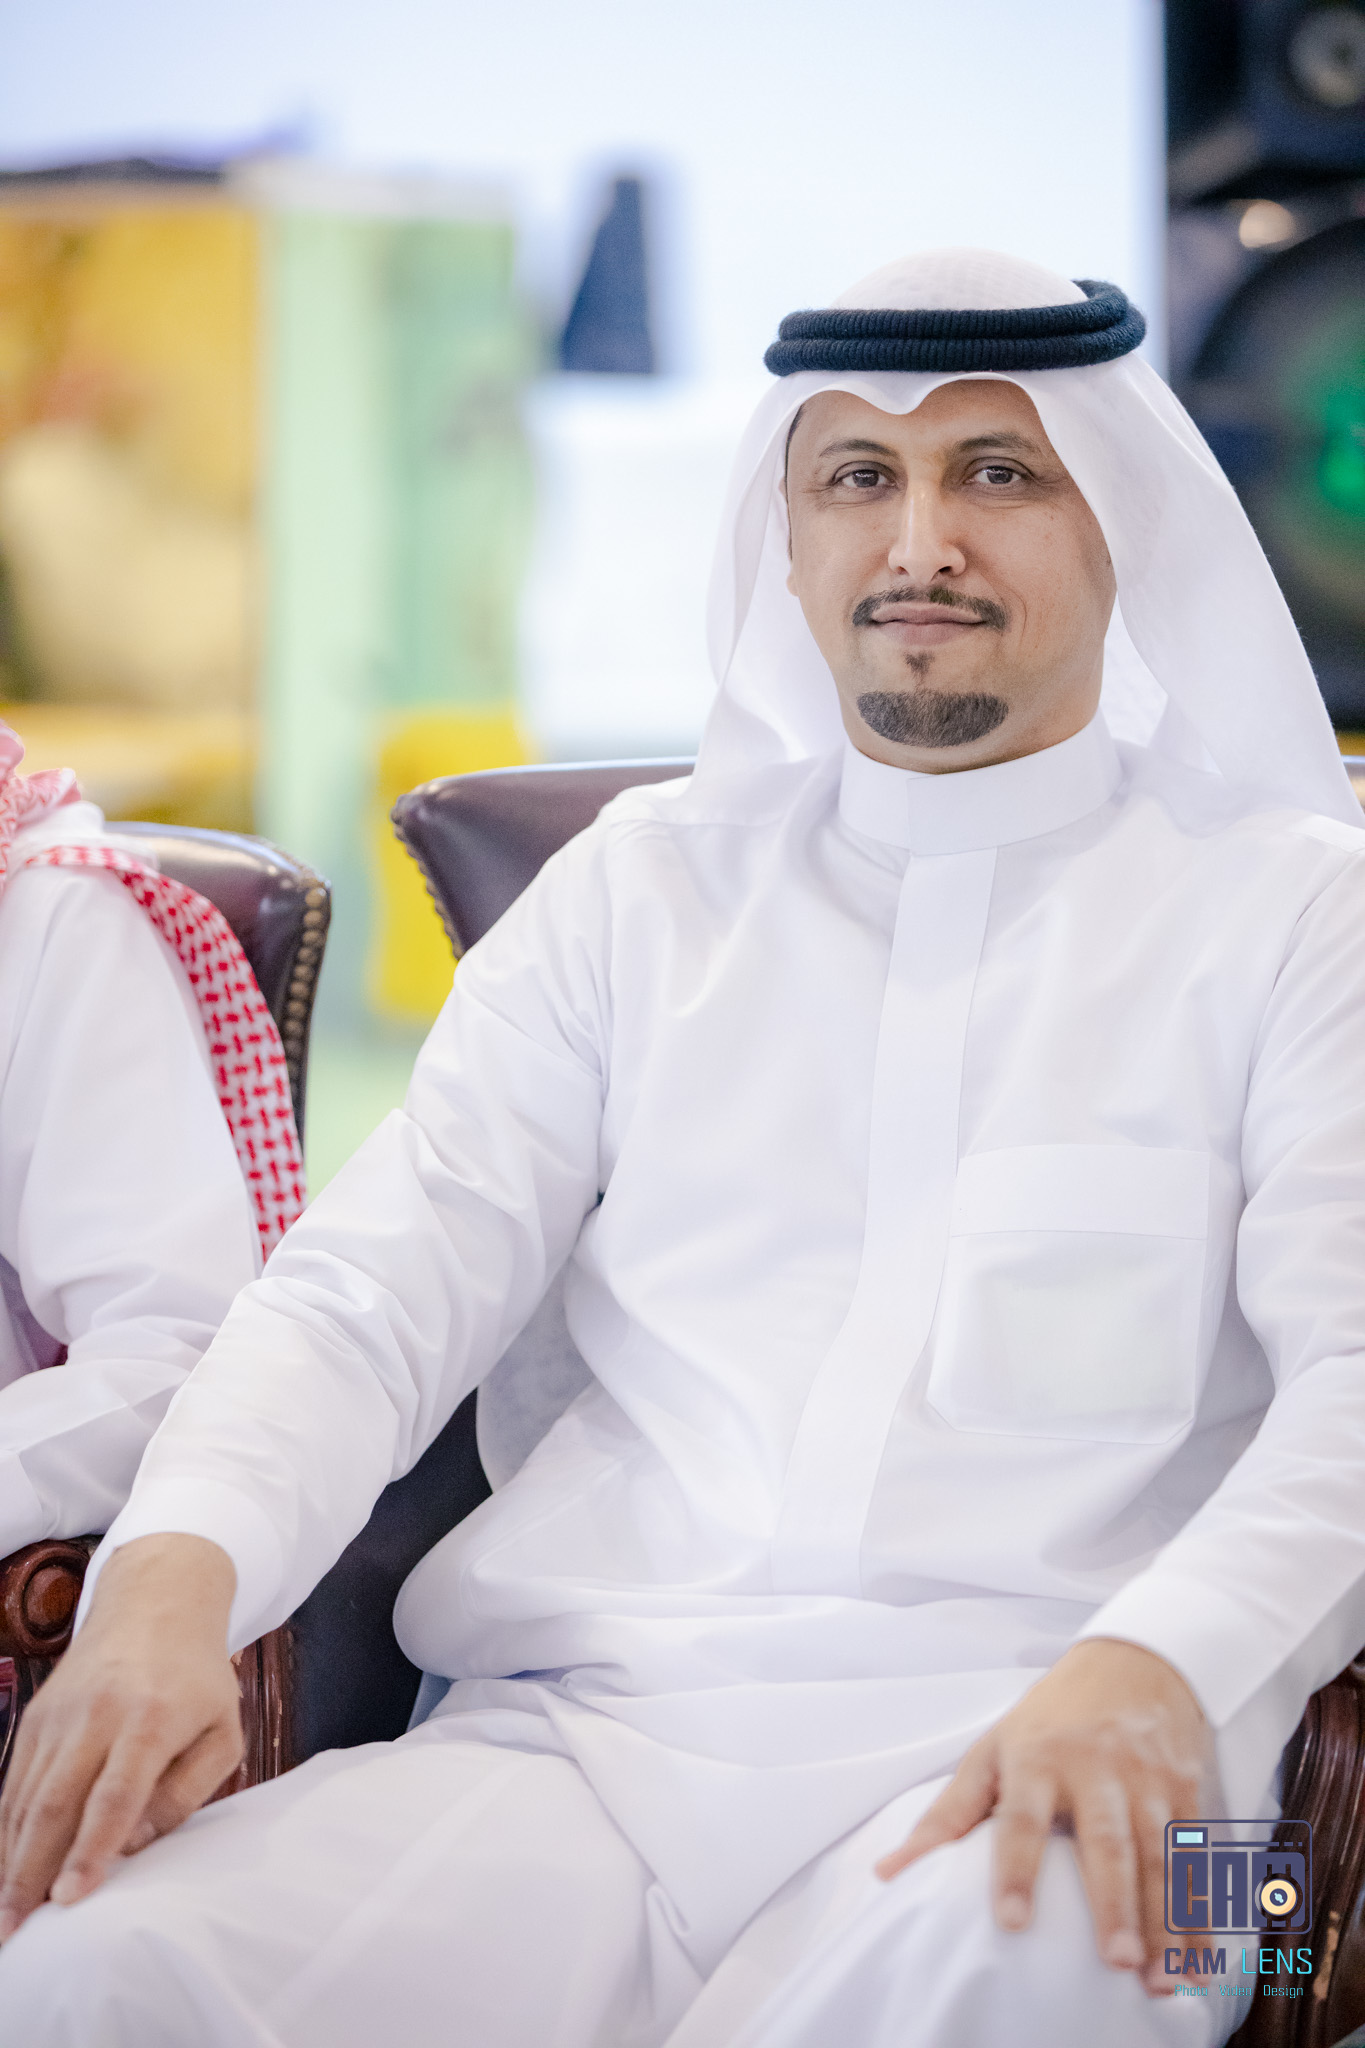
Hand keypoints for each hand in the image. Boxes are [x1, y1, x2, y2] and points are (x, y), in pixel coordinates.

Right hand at [0, 1533, 241, 1939]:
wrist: (156, 1605)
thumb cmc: (198, 1680)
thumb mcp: (222, 1732)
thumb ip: (185, 1793)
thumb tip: (132, 1845)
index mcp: (150, 1719)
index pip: (114, 1796)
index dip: (90, 1851)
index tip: (68, 1899)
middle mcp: (96, 1715)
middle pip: (54, 1804)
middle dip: (30, 1873)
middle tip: (15, 1930)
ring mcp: (58, 1715)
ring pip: (24, 1798)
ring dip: (10, 1860)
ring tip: (4, 1917)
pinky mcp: (35, 1717)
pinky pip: (13, 1783)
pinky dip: (5, 1830)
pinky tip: (7, 1868)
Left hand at [876, 1638, 1209, 1995]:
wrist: (1132, 1662)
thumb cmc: (1049, 1720)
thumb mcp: (991, 1752)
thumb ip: (947, 1816)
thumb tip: (889, 1872)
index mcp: (1036, 1756)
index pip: (1021, 1817)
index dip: (1015, 1869)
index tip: (1012, 1922)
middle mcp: (1095, 1766)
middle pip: (1105, 1840)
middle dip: (1113, 1903)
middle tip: (1115, 1962)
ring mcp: (1146, 1778)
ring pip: (1158, 1853)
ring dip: (1164, 1920)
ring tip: (1161, 1976)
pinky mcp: (1185, 1789)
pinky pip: (1194, 1855)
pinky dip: (1200, 1908)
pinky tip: (1200, 1955)